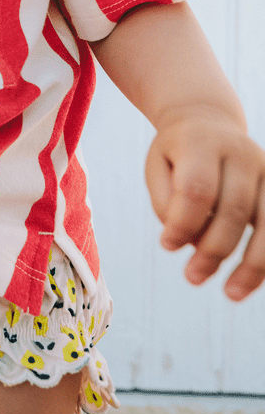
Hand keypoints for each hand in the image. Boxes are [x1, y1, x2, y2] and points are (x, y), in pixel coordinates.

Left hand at [145, 114, 264, 300]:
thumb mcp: (158, 167)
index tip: (167, 246)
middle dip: (213, 251)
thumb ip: (168, 203)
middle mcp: (240, 152)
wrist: (206, 119)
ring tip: (232, 294)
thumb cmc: (176, 153)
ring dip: (252, 264)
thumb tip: (189, 242)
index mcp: (202, 142)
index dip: (184, 224)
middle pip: (234, 209)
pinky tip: (256, 281)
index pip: (197, 189)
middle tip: (192, 277)